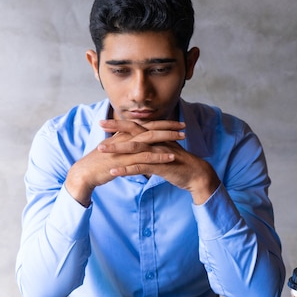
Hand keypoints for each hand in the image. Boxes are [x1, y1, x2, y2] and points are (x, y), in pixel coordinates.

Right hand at [64, 120, 181, 205]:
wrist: (85, 173)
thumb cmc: (98, 163)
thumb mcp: (112, 150)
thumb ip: (124, 146)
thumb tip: (134, 145)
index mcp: (124, 134)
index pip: (146, 125)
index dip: (161, 123)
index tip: (175, 123)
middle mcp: (126, 138)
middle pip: (151, 128)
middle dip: (169, 126)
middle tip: (184, 126)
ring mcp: (125, 149)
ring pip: (151, 140)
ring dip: (168, 138)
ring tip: (183, 138)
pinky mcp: (125, 161)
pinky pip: (146, 157)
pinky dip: (160, 156)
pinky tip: (172, 156)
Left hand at [98, 120, 220, 204]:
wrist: (196, 174)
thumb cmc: (179, 163)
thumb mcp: (163, 151)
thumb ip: (151, 146)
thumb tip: (139, 145)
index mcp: (156, 137)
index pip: (134, 127)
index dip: (119, 123)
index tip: (103, 122)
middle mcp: (156, 142)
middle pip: (132, 132)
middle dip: (115, 128)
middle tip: (99, 124)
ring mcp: (157, 153)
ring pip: (134, 148)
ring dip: (116, 149)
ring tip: (100, 149)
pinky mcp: (159, 166)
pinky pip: (140, 167)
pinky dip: (126, 170)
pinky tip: (113, 173)